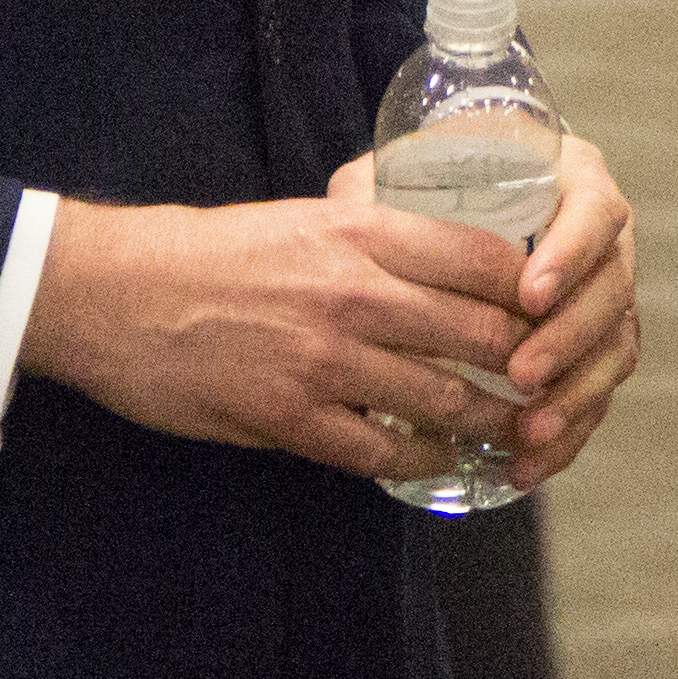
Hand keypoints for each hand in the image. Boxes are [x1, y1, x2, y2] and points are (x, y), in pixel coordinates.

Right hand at [22, 191, 546, 480]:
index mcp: (365, 233)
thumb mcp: (309, 219)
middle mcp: (358, 294)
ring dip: (491, 422)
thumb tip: (451, 263)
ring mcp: (326, 361)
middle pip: (484, 334)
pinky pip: (383, 450)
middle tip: (556, 383)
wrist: (118, 293)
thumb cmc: (214, 252)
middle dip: (533, 365)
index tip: (560, 309)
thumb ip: (380, 241)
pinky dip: (422, 458)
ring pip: (446, 399)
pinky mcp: (292, 417)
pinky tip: (440, 459)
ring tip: (518, 431)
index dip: (539, 289)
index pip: (486, 259)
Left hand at [334, 130, 642, 484]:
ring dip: (577, 394)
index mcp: (575, 180)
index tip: (529, 296)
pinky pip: (599, 392)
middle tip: (521, 374)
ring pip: (615, 347)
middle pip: (614, 288)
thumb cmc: (425, 186)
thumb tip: (348, 216)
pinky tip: (529, 461)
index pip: (597, 212)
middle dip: (571, 338)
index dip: (573, 256)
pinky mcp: (594, 348)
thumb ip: (378, 187)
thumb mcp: (398, 175)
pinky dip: (570, 431)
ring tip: (528, 431)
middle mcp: (603, 238)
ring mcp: (605, 296)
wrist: (449, 215)